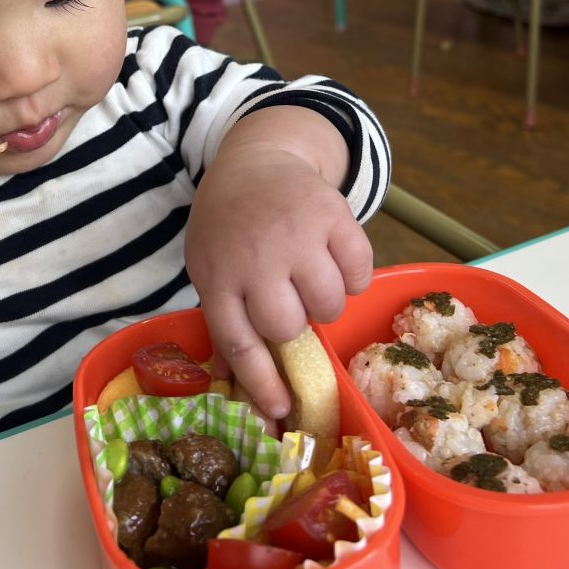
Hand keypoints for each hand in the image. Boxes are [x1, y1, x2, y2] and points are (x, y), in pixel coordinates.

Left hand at [184, 110, 372, 418]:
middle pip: (287, 326)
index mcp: (217, 274)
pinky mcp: (333, 214)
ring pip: (328, 304)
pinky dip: (352, 277)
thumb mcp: (209, 266)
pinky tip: (333, 261)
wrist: (255, 159)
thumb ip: (223, 318)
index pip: (238, 342)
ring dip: (324, 303)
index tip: (280, 410)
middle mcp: (255, 256)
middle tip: (290, 303)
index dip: (261, 382)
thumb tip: (231, 382)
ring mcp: (295, 233)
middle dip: (293, 324)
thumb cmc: (229, 224)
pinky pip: (359, 273)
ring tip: (310, 280)